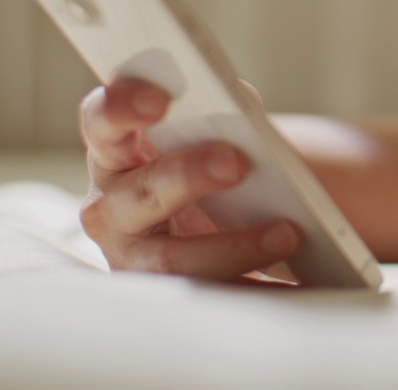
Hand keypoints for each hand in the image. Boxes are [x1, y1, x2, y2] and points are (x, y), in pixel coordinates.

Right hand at [78, 78, 300, 280]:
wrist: (233, 220)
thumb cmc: (212, 163)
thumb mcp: (216, 132)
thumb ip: (222, 112)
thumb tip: (240, 105)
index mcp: (116, 152)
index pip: (103, 124)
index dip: (122, 108)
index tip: (160, 100)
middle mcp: (111, 206)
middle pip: (140, 192)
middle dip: (187, 176)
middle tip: (237, 163)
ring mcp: (133, 257)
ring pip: (172, 258)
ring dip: (232, 246)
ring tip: (286, 232)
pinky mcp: (168, 296)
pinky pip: (210, 296)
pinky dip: (253, 287)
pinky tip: (294, 281)